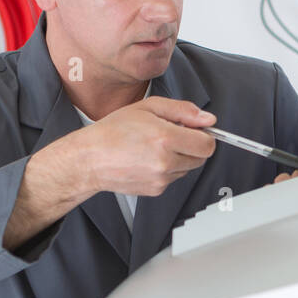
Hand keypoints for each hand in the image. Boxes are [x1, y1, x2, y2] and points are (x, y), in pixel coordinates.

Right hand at [75, 97, 216, 196]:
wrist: (90, 158)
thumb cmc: (113, 131)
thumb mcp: (148, 107)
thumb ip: (182, 110)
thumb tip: (208, 119)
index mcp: (165, 138)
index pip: (207, 144)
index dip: (204, 135)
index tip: (195, 131)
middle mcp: (165, 161)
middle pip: (201, 158)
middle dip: (192, 146)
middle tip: (172, 136)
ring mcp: (161, 179)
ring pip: (188, 168)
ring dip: (179, 158)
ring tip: (155, 147)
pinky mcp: (156, 190)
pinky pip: (174, 178)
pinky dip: (167, 169)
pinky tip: (148, 160)